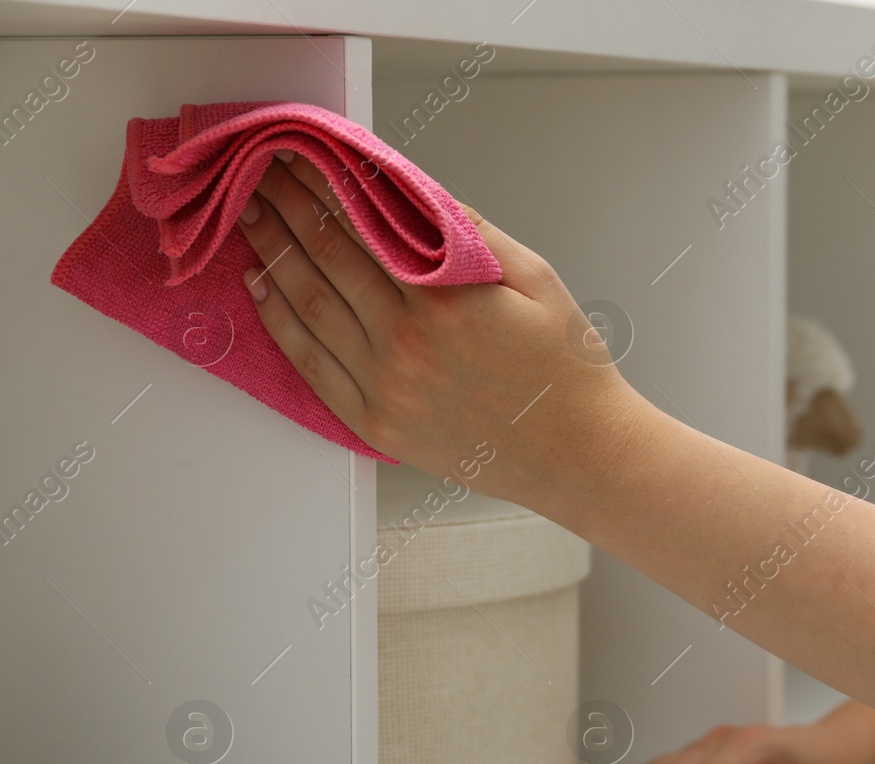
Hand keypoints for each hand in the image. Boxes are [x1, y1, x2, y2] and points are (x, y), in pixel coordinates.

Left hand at [237, 151, 647, 508]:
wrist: (581, 454)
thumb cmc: (567, 370)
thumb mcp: (536, 281)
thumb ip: (471, 233)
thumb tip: (415, 193)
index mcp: (444, 301)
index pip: (360, 227)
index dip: (321, 186)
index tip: (298, 157)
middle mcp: (404, 344)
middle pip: (322, 260)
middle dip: (285, 210)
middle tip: (259, 176)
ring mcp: (385, 388)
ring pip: (307, 307)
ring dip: (271, 256)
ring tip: (251, 220)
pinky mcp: (377, 423)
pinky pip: (311, 364)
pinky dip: (279, 321)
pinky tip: (263, 288)